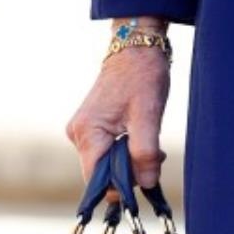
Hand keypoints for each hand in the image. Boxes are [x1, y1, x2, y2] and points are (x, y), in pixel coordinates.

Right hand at [66, 45, 169, 197]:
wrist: (137, 48)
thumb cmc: (143, 76)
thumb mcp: (149, 114)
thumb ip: (145, 151)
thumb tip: (147, 184)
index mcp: (87, 133)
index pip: (95, 179)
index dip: (119, 186)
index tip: (144, 181)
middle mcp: (78, 135)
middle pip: (100, 172)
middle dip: (129, 171)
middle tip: (156, 156)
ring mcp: (83, 130)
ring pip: (105, 161)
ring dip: (129, 159)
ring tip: (151, 143)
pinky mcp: (92, 126)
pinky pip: (107, 149)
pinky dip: (125, 150)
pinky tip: (142, 137)